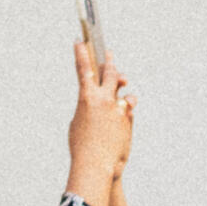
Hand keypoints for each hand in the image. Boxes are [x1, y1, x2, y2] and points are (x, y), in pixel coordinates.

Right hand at [67, 37, 134, 205]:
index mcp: (86, 99)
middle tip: (108, 55)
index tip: (80, 41)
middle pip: (109, 72)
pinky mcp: (128, 116)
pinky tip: (122, 112)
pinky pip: (127, 106)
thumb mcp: (78, 123)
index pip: (83, 70)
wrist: (97, 164)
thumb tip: (97, 101)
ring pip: (122, 88)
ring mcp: (117, 107)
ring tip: (120, 79)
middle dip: (108, 62)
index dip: (81, 54)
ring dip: (120, 83)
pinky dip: (124, 108)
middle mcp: (103, 99)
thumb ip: (88, 107)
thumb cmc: (82, 147)